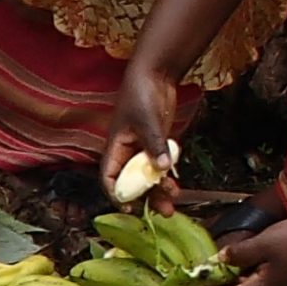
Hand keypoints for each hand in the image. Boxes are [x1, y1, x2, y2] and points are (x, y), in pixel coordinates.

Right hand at [101, 64, 179, 204]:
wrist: (155, 73)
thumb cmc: (141, 94)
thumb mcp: (148, 121)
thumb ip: (155, 145)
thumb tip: (163, 169)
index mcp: (115, 148)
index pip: (110, 178)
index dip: (117, 195)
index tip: (129, 208)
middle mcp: (127, 153)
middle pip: (133, 184)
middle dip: (146, 199)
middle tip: (162, 212)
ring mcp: (142, 150)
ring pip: (149, 178)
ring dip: (160, 191)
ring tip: (173, 202)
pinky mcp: (156, 145)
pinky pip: (160, 167)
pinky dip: (168, 175)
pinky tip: (176, 181)